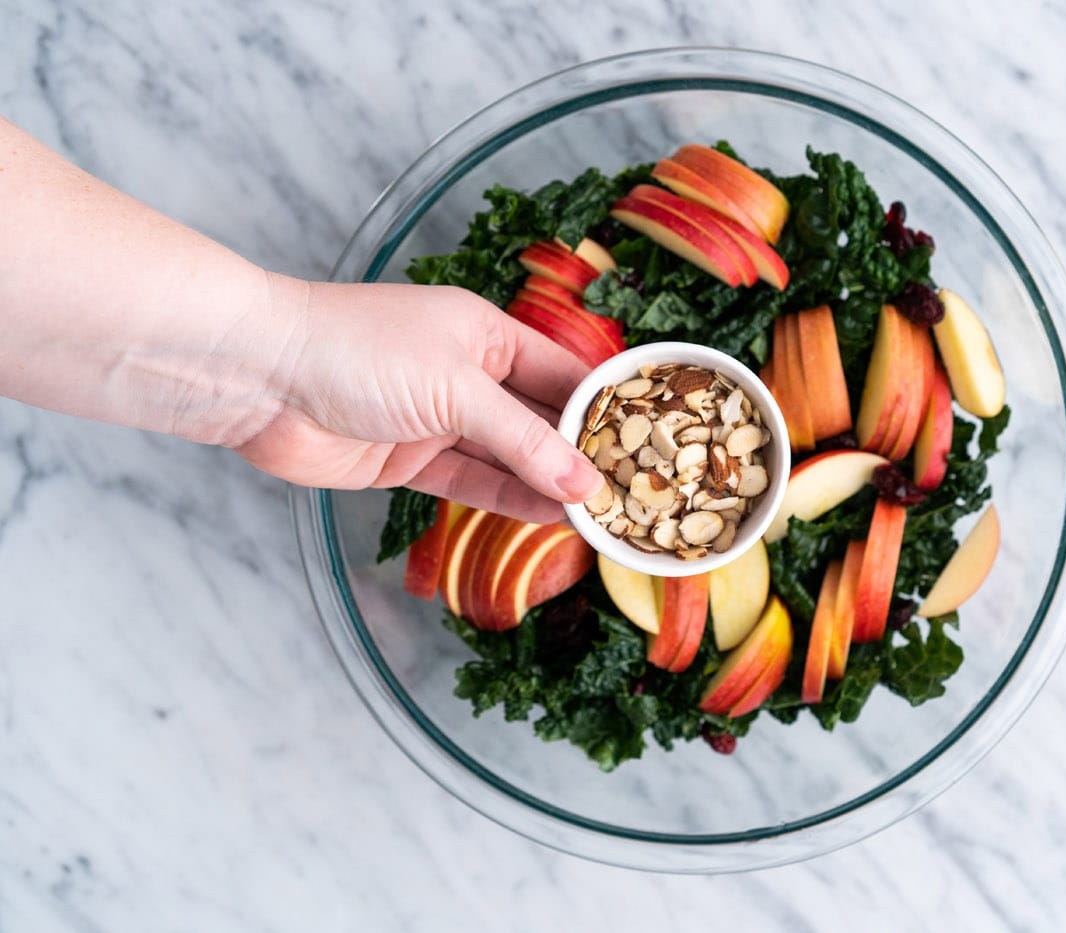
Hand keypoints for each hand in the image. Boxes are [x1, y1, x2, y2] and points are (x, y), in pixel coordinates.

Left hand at [236, 277, 604, 522]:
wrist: (258, 376)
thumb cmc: (356, 350)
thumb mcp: (456, 388)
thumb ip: (522, 439)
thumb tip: (582, 482)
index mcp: (486, 334)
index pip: (565, 373)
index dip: (606, 408)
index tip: (651, 442)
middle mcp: (468, 375)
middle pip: (541, 420)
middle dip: (583, 454)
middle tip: (634, 489)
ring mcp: (437, 420)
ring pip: (509, 458)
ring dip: (550, 485)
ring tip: (602, 514)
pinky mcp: (408, 461)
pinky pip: (471, 483)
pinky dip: (508, 500)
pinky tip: (550, 518)